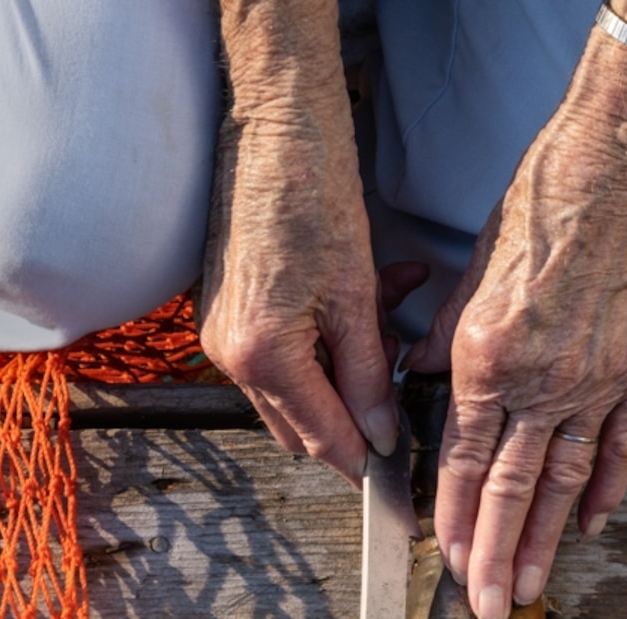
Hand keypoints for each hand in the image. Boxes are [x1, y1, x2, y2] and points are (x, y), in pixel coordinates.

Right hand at [198, 6, 395, 477]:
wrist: (272, 131)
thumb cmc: (313, 196)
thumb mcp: (356, 296)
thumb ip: (368, 376)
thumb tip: (378, 435)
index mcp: (264, 357)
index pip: (323, 439)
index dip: (365, 461)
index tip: (399, 479)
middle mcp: (231, 354)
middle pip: (303, 425)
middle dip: (356, 419)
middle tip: (404, 401)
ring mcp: (222, 333)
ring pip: (297, 389)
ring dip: (344, 376)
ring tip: (388, 331)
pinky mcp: (227, 310)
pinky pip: (283, 353)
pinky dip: (324, 344)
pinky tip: (365, 307)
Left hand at [417, 42, 626, 618]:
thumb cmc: (550, 201)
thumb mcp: (477, 264)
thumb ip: (452, 333)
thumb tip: (426, 374)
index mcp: (489, 353)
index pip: (466, 456)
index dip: (455, 515)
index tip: (447, 558)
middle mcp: (543, 381)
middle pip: (514, 488)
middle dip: (496, 555)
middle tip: (486, 607)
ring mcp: (600, 384)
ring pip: (567, 483)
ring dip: (546, 542)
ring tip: (532, 589)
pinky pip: (623, 449)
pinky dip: (607, 492)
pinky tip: (591, 527)